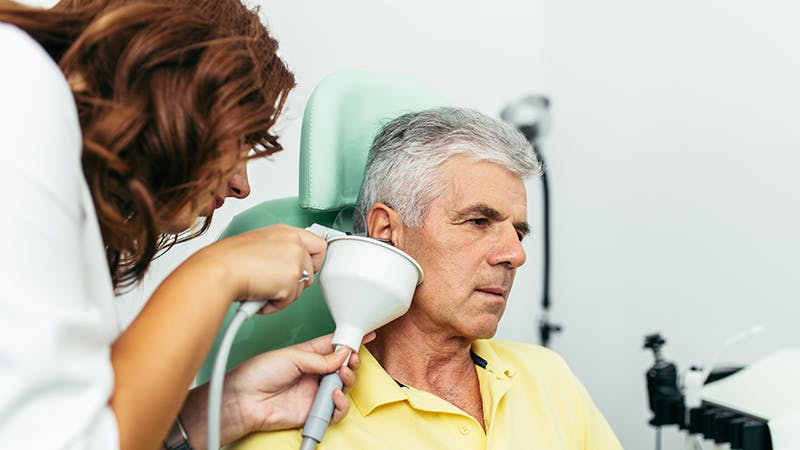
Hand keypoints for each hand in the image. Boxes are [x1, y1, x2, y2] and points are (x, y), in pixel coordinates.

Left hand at [181, 333, 374, 447]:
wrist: (243, 401)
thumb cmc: (257, 374)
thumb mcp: (291, 357)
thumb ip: (319, 358)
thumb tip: (342, 354)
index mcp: (308, 355)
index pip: (334, 345)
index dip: (350, 340)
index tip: (365, 334)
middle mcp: (314, 373)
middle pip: (343, 367)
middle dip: (352, 362)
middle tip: (351, 360)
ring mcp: (314, 392)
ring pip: (344, 387)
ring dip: (348, 380)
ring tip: (341, 376)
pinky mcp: (313, 411)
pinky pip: (336, 410)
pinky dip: (340, 403)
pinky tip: (333, 394)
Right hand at [196, 224, 325, 311]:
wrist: (218, 270)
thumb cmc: (228, 261)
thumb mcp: (258, 246)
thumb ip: (278, 252)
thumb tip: (284, 267)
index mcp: (285, 232)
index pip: (318, 244)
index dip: (313, 260)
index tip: (306, 268)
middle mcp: (293, 242)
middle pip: (313, 270)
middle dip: (296, 282)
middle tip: (276, 284)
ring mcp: (295, 259)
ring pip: (302, 287)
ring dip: (284, 294)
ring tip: (262, 289)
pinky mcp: (292, 278)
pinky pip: (290, 301)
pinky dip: (274, 305)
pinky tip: (260, 296)